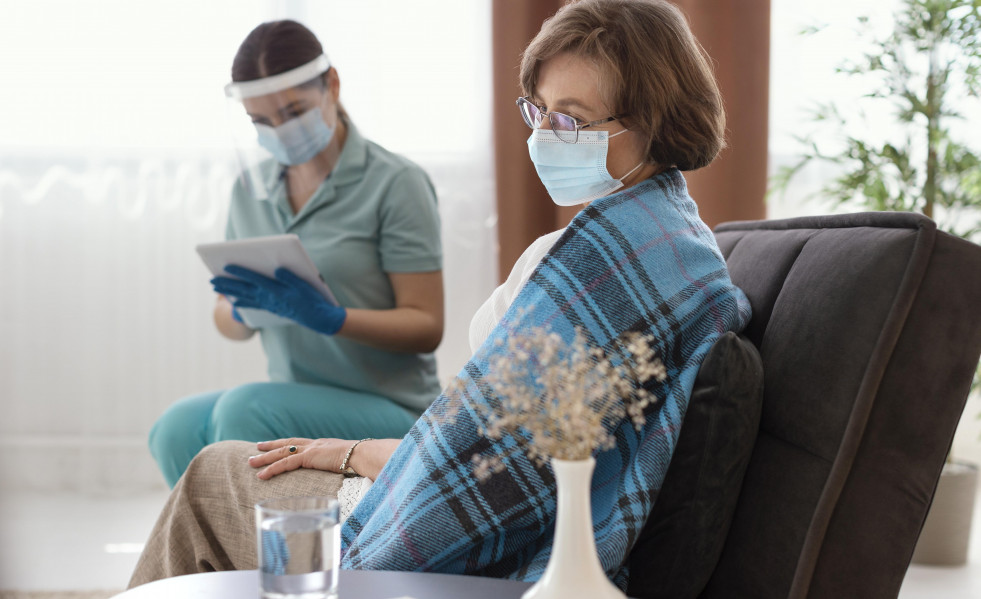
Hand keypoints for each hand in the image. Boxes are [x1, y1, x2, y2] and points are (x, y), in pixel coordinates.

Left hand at [210, 265, 345, 334]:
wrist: (317, 318)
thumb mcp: (304, 285)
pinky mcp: (271, 308)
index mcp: (276, 290)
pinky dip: (241, 302)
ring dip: (230, 292)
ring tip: (216, 288)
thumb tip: (277, 269)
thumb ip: (290, 276)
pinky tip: (234, 301)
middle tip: (211, 280)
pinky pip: (252, 305)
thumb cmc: (312, 298)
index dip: (240, 271)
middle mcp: (269, 298)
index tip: (226, 265)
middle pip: (244, 289)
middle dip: (227, 284)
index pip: (254, 278)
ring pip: (245, 297)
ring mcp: (269, 304)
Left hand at [248, 438, 350, 479]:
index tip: (276, 445)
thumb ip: (341, 467)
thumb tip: (345, 475)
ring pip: (281, 453)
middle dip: (270, 446)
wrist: (363, 455)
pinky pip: (285, 464)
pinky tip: (261, 475)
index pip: (300, 443)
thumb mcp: (347, 463)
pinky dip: (272, 469)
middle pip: (287, 444)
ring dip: (264, 458)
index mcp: (323, 445)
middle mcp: (314, 444)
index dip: (286, 444)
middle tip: (256, 448)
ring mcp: (310, 449)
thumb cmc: (360, 461)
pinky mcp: (308, 457)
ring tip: (251, 462)